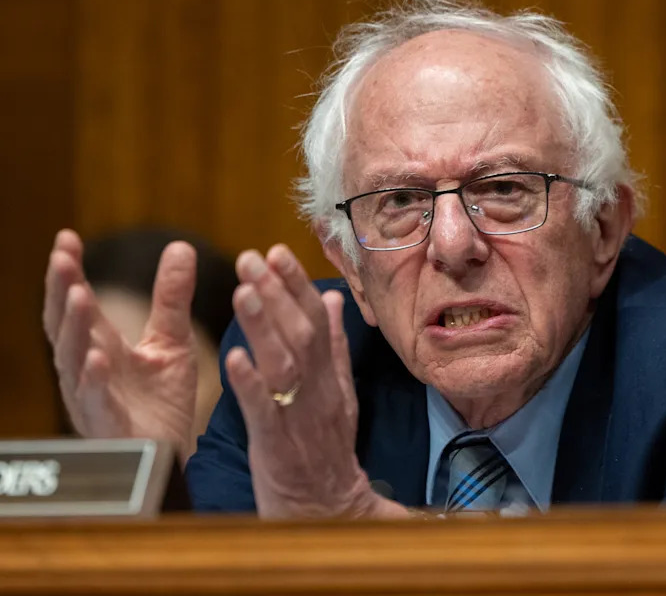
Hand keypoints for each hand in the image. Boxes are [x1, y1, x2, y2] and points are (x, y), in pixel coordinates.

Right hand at [43, 230, 198, 460]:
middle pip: (64, 327)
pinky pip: (95, 402)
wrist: (174, 457)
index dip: (67, 273)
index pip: (75, 304)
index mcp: (98, 346)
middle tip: (63, 259)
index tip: (66, 237)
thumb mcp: (171, 340)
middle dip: (61, 292)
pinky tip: (98, 358)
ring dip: (74, 328)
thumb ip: (172, 297)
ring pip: (72, 361)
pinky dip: (93, 380)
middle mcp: (85, 370)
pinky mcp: (108, 427)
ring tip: (80, 295)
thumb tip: (180, 246)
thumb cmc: (162, 402)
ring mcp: (91, 399)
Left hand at [226, 245, 406, 518]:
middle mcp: (319, 390)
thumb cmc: (325, 447)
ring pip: (284, 364)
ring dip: (264, 326)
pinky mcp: (278, 445)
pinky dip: (250, 384)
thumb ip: (334, 346)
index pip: (317, 321)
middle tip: (251, 257)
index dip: (297, 285)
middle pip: (301, 334)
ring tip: (242, 290)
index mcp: (331, 376)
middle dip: (276, 293)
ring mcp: (300, 416)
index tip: (277, 251)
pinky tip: (233, 358)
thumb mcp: (339, 392)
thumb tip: (333, 299)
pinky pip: (265, 411)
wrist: (328, 507)